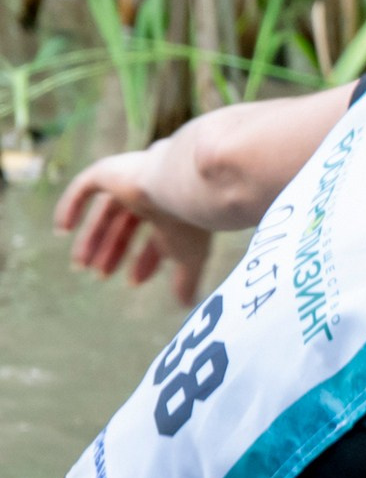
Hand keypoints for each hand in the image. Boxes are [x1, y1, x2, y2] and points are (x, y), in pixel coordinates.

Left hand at [55, 148, 214, 303]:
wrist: (182, 188)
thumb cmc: (190, 223)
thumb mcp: (188, 257)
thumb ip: (186, 280)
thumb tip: (187, 306)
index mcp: (173, 213)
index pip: (155, 237)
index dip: (144, 261)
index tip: (134, 283)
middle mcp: (152, 196)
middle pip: (125, 227)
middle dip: (112, 252)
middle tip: (99, 276)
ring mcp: (129, 182)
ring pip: (104, 213)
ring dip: (91, 239)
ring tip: (80, 265)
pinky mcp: (108, 172)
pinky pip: (82, 189)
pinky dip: (70, 208)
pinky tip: (62, 230)